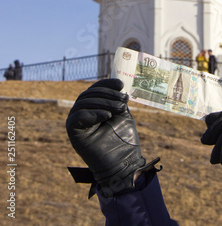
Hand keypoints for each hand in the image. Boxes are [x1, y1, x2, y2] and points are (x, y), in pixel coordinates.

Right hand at [66, 78, 145, 195]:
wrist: (124, 162)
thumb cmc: (124, 139)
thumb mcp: (122, 113)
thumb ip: (116, 98)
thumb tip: (116, 83)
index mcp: (93, 107)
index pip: (95, 89)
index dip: (106, 84)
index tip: (121, 84)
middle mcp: (82, 113)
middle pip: (89, 94)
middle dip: (108, 95)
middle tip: (124, 100)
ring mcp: (77, 123)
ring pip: (83, 103)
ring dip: (103, 103)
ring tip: (118, 110)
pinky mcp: (73, 133)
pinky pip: (77, 117)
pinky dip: (92, 113)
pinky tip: (106, 116)